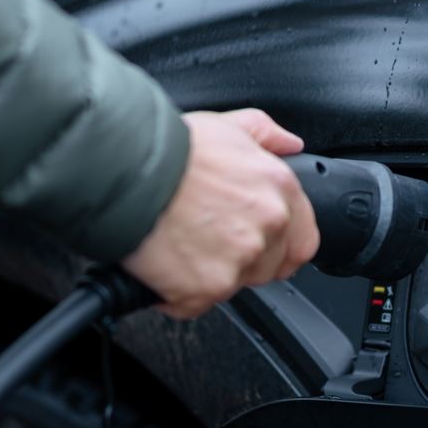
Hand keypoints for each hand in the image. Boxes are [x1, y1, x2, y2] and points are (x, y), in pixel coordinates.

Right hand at [123, 108, 319, 318]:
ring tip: (179, 245)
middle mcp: (267, 226)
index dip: (280, 245)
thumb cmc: (169, 149)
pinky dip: (176, 293)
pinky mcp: (207, 288)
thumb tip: (290, 144)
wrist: (124, 170)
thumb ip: (265, 134)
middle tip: (204, 238)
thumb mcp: (225, 124)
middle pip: (267, 266)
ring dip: (209, 275)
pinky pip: (195, 304)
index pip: (303, 239)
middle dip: (241, 259)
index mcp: (278, 188)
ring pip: (233, 286)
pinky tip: (161, 264)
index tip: (258, 244)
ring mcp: (240, 260)